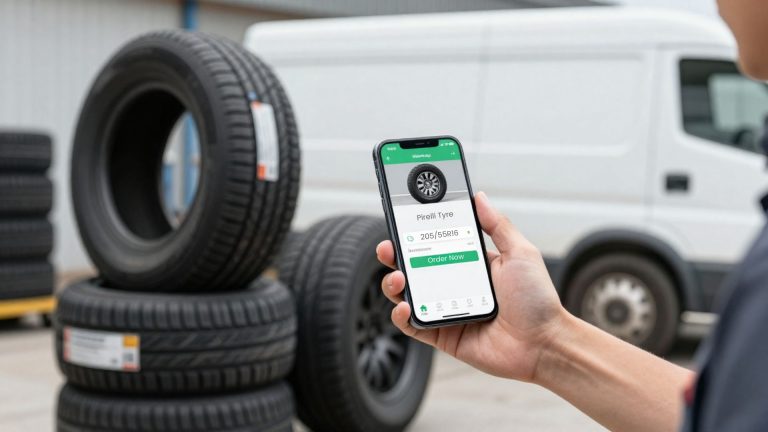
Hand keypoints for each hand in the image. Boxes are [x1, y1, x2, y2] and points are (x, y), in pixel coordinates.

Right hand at [376, 191, 567, 380]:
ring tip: (400, 277)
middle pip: (415, 267)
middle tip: (388, 248)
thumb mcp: (520, 253)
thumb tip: (479, 197)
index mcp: (471, 263)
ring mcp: (446, 309)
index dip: (416, 233)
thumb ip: (498, 225)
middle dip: (396, 256)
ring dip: (395, 284)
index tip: (403, 220)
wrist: (544, 342)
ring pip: (408, 294)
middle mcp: (455, 285)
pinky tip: (407, 306)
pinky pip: (413, 326)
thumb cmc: (537, 300)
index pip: (436, 243)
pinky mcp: (443, 334)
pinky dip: (402, 316)